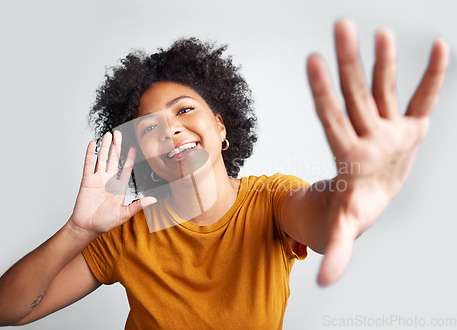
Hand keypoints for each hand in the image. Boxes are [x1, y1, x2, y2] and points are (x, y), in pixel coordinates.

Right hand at [69, 131, 155, 236]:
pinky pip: (88, 164)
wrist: (87, 227)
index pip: (126, 169)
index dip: (130, 158)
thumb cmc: (105, 222)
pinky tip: (92, 144)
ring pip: (102, 159)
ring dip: (105, 147)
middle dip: (117, 146)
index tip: (134, 148)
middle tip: (119, 134)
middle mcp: (108, 180)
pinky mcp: (87, 180)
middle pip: (114, 159)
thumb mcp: (124, 213)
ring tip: (108, 135)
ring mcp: (97, 179)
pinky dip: (90, 154)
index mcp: (119, 187)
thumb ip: (138, 205)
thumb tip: (154, 200)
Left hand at [306, 19, 448, 285]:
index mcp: (348, 155)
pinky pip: (421, 99)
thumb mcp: (346, 228)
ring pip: (383, 89)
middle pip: (355, 94)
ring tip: (381, 32)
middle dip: (349, 63)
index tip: (311, 61)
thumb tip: (323, 284)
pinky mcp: (408, 128)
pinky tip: (438, 48)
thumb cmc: (354, 208)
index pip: (331, 118)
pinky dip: (431, 77)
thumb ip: (337, 249)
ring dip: (384, 62)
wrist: (369, 195)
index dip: (322, 92)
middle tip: (341, 25)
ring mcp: (386, 128)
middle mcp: (365, 134)